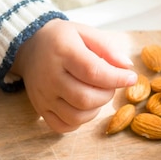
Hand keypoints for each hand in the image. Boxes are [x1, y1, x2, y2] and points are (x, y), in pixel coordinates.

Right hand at [11, 19, 136, 132]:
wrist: (29, 45)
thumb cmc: (63, 39)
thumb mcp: (86, 33)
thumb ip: (108, 48)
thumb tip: (127, 67)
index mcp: (63, 52)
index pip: (94, 72)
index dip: (117, 79)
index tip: (131, 78)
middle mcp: (50, 76)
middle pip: (86, 98)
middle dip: (107, 94)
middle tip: (109, 84)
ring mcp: (43, 95)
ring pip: (77, 116)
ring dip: (96, 108)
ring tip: (96, 93)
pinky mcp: (40, 108)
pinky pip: (63, 126)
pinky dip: (79, 121)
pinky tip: (83, 106)